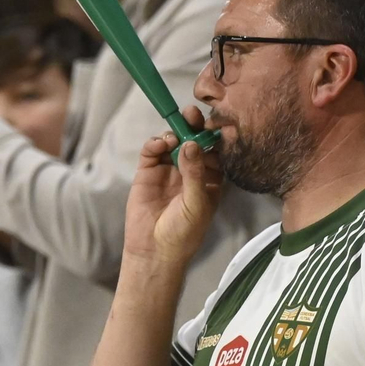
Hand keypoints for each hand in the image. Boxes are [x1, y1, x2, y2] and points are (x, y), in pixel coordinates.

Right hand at [123, 106, 223, 265]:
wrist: (154, 250)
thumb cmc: (184, 232)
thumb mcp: (197, 203)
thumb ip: (195, 173)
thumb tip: (191, 143)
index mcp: (210, 180)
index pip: (215, 151)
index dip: (214, 136)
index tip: (215, 123)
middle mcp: (190, 171)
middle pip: (194, 141)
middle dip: (194, 126)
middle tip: (192, 115)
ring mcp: (169, 170)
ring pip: (173, 142)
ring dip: (175, 132)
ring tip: (176, 131)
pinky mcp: (148, 171)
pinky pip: (152, 151)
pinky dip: (155, 143)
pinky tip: (159, 144)